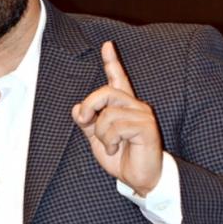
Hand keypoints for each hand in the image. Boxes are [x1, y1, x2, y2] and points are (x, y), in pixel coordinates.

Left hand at [72, 41, 162, 195]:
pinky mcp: (146, 126)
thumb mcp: (97, 140)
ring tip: (110, 146)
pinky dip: (109, 141)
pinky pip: (116, 126)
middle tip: (83, 121)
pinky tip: (116, 149)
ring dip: (101, 134)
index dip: (112, 62)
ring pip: (108, 113)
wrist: (139, 179)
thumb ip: (87, 123)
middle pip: (106, 92)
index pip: (118, 79)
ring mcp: (142, 114)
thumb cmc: (121, 158)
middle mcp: (135, 105)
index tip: (106, 45)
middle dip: (89, 106)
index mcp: (123, 106)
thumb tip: (76, 109)